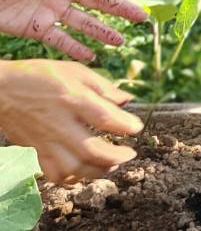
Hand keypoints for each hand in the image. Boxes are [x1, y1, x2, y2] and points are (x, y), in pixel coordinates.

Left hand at [0, 0, 147, 62]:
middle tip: (140, 17)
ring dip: (102, 32)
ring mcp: (51, 11)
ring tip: (121, 41)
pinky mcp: (37, 29)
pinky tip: (91, 56)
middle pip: (96, 0)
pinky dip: (75, 49)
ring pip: (83, 23)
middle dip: (119, 8)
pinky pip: (60, 40)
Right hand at [0, 59, 142, 183]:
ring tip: (111, 166)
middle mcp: (60, 123)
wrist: (1, 90)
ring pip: (73, 168)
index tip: (137, 128)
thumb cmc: (40, 76)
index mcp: (73, 99)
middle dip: (115, 157)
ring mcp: (46, 140)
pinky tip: (83, 172)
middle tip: (130, 154)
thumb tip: (127, 100)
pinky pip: (53, 173)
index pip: (104, 118)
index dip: (125, 126)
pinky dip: (71, 178)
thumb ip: (103, 86)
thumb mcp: (75, 71)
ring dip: (96, 172)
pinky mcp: (36, 150)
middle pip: (91, 150)